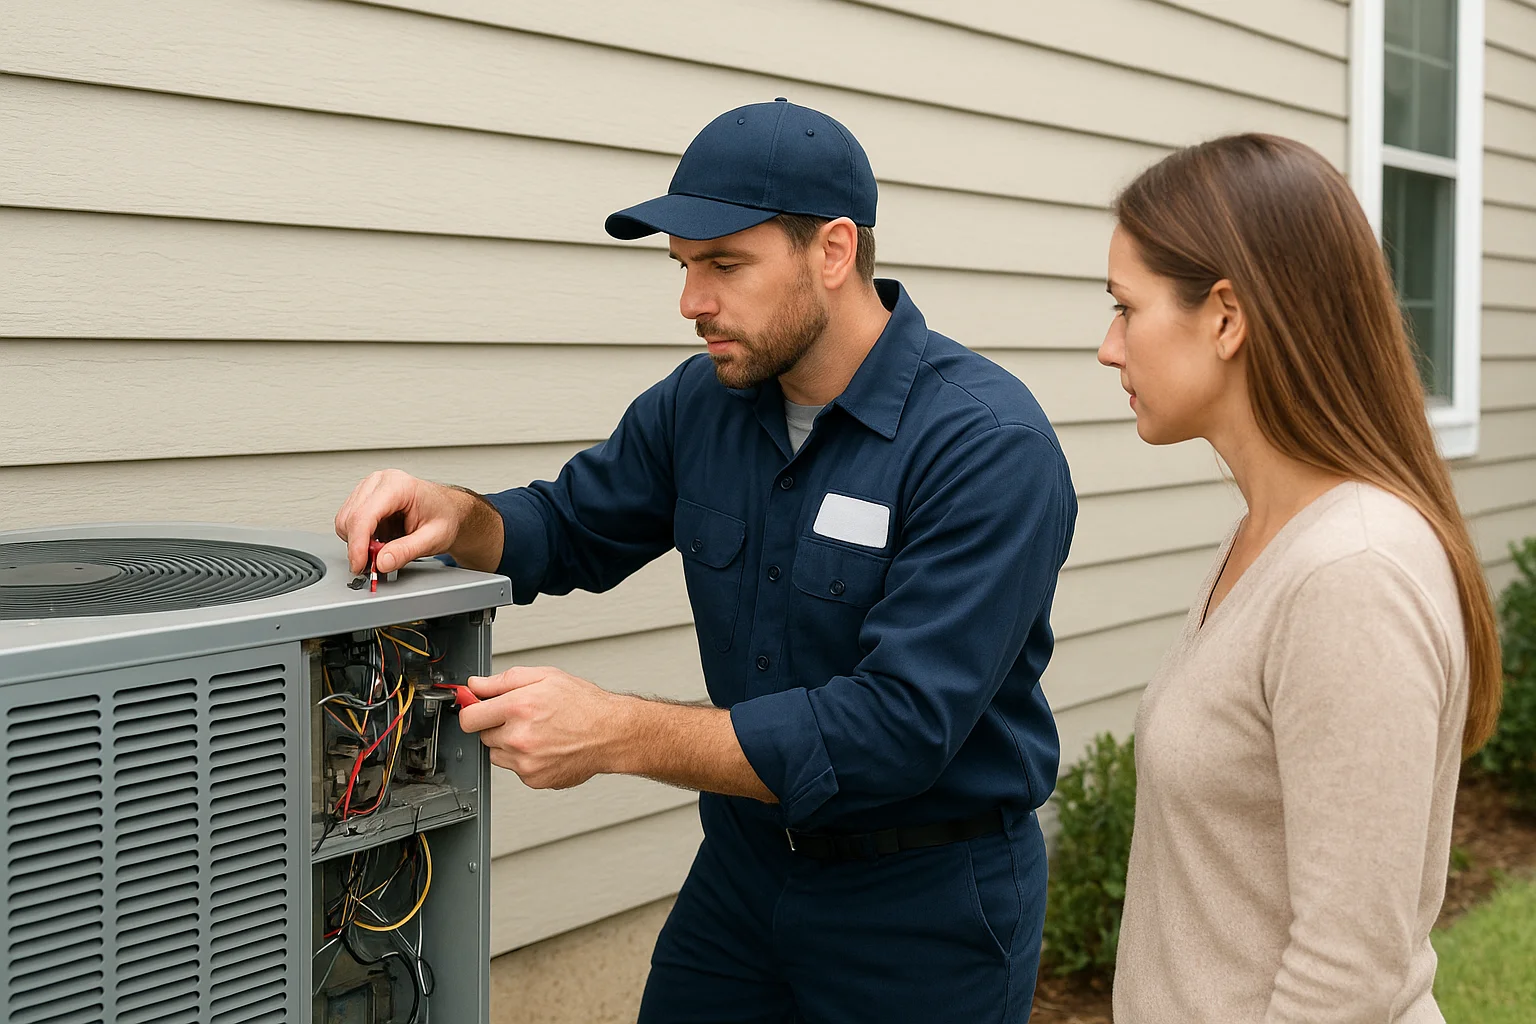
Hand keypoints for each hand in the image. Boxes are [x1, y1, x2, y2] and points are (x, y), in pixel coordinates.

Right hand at [334, 470, 498, 573]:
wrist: (449, 510)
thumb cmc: (445, 517)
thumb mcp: (433, 539)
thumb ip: (406, 551)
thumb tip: (381, 562)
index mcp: (399, 486)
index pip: (364, 516)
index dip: (358, 545)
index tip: (360, 565)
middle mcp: (380, 481)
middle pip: (350, 518)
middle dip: (359, 546)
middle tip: (378, 561)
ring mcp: (370, 487)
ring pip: (345, 520)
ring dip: (358, 541)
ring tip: (385, 548)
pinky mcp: (364, 496)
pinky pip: (349, 521)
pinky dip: (360, 536)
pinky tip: (380, 539)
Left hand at [456, 666, 630, 788]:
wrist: (612, 733)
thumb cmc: (584, 704)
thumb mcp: (545, 676)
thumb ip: (503, 680)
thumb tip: (475, 686)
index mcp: (518, 708)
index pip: (468, 717)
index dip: (471, 710)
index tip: (476, 708)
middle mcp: (519, 738)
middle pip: (482, 736)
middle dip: (496, 725)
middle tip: (522, 717)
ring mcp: (526, 762)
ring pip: (498, 754)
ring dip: (509, 744)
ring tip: (538, 731)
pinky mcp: (534, 779)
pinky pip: (516, 769)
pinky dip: (525, 759)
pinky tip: (546, 746)